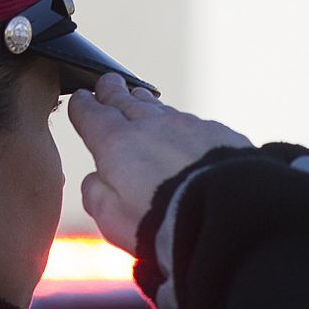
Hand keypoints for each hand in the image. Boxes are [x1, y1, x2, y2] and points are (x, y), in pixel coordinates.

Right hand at [69, 73, 251, 252]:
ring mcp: (187, 125)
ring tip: (139, 99)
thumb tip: (96, 179)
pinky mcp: (218, 133)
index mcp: (116, 143)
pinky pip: (192, 123)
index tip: (81, 100)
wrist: (227, 215)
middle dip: (113, 92)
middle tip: (108, 84)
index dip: (83, 106)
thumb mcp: (112, 220)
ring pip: (159, 109)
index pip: (91, 114)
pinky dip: (181, 125)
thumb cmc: (165, 224)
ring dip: (146, 105)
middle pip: (125, 101)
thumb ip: (96, 194)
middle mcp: (150, 125)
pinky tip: (182, 131)